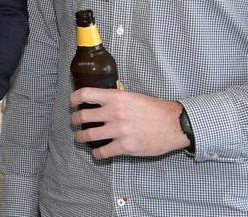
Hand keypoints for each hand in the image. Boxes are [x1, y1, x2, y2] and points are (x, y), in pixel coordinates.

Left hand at [69, 88, 189, 158]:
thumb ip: (116, 99)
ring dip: (80, 138)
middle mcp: (114, 112)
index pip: (85, 94)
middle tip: (75, 123)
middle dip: (75, 121)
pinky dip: (96, 154)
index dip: (74, 99)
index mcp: (116, 97)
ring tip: (80, 138)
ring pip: (88, 135)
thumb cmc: (156, 109)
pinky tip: (97, 153)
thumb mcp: (133, 96)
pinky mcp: (125, 147)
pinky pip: (102, 152)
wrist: (174, 124)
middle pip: (82, 116)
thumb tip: (101, 103)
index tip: (72, 104)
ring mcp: (118, 130)